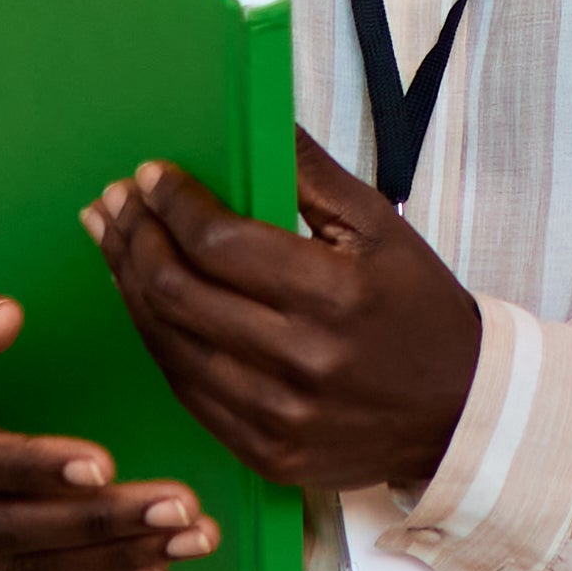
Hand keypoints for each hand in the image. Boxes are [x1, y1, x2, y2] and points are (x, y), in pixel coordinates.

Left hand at [95, 154, 491, 508]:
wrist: (459, 412)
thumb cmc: (419, 308)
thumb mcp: (380, 228)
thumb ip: (311, 174)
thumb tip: (257, 118)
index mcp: (335, 295)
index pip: (220, 244)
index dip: (173, 206)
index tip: (150, 177)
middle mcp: (302, 360)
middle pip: (180, 293)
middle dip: (134, 239)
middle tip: (114, 203)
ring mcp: (278, 415)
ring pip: (170, 344)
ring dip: (131, 287)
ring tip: (112, 242)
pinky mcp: (264, 453)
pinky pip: (186, 391)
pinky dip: (158, 340)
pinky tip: (144, 303)